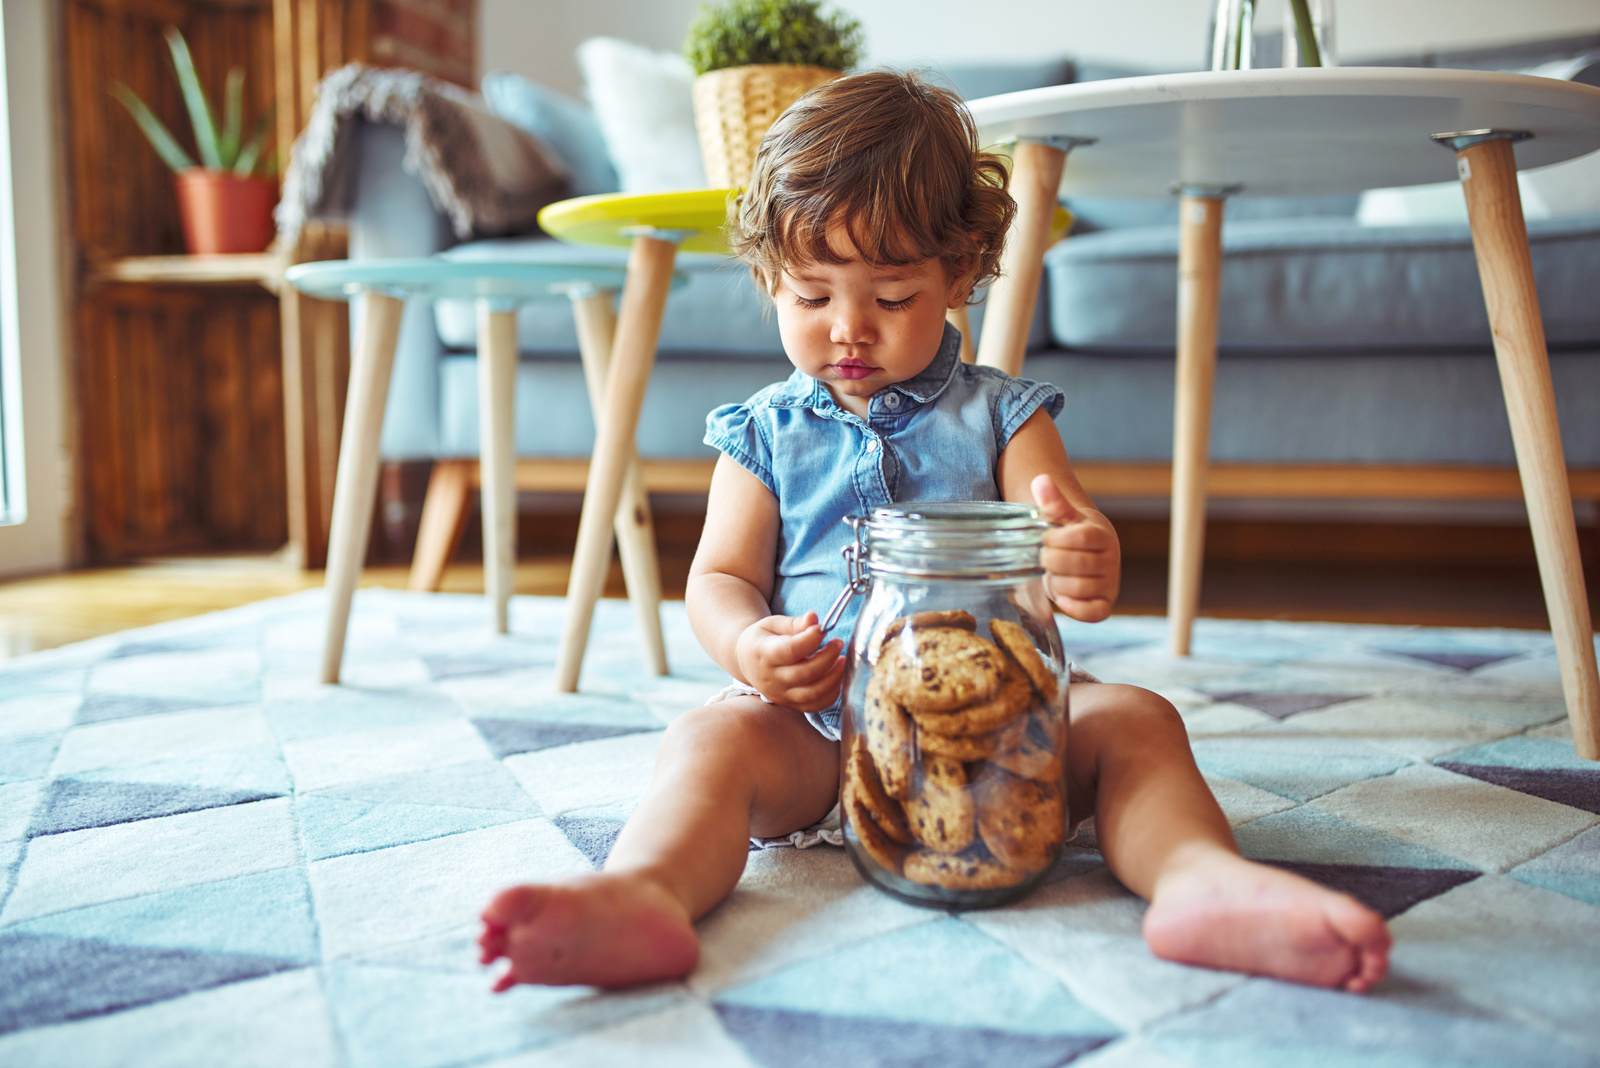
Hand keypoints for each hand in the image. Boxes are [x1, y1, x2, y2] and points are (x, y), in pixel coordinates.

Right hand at [735, 611, 846, 712]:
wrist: (746, 661)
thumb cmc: (763, 639)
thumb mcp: (773, 624)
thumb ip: (794, 623)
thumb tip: (814, 618)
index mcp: (763, 654)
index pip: (790, 650)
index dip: (810, 640)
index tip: (822, 629)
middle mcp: (770, 678)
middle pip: (804, 674)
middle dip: (827, 658)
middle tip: (838, 643)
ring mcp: (780, 694)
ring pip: (812, 694)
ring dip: (833, 678)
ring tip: (842, 660)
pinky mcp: (790, 704)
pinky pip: (815, 706)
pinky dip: (831, 693)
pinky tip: (837, 677)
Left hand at [1032, 474, 1120, 621]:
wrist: (1087, 555)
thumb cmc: (1071, 535)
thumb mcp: (1062, 518)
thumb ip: (1052, 501)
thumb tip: (1040, 480)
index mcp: (1101, 535)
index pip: (1079, 538)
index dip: (1055, 540)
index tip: (1045, 539)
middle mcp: (1111, 560)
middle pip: (1077, 564)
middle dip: (1052, 561)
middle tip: (1045, 558)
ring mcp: (1110, 584)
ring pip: (1078, 589)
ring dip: (1057, 583)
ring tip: (1054, 574)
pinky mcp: (1105, 605)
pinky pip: (1092, 613)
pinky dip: (1073, 608)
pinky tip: (1061, 597)